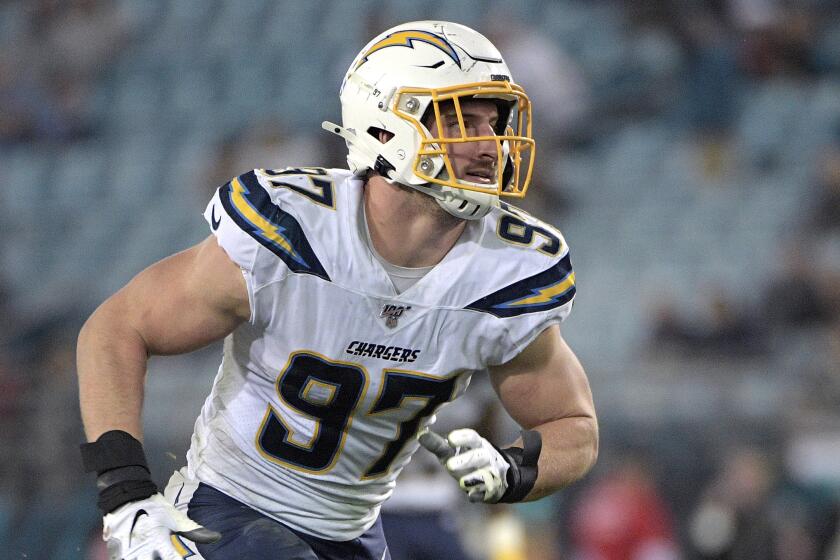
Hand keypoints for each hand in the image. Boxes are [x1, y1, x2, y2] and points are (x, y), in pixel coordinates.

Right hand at [103, 493, 219, 559]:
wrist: (127, 498)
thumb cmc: (155, 509)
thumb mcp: (176, 518)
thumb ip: (195, 531)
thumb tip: (217, 537)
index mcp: (159, 540)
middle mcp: (143, 548)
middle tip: (166, 557)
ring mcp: (127, 552)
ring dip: (147, 559)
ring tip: (156, 555)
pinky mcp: (117, 553)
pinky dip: (134, 558)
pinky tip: (143, 556)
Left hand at [418, 428, 509, 502]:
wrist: (498, 475)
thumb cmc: (466, 459)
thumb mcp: (453, 451)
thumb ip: (438, 445)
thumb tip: (420, 435)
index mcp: (476, 444)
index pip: (471, 437)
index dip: (462, 438)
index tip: (451, 438)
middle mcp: (485, 457)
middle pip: (477, 456)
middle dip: (464, 460)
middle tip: (449, 466)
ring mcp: (490, 473)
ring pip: (484, 475)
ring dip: (473, 479)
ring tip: (462, 483)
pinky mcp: (491, 490)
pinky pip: (486, 492)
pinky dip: (478, 494)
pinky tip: (472, 495)